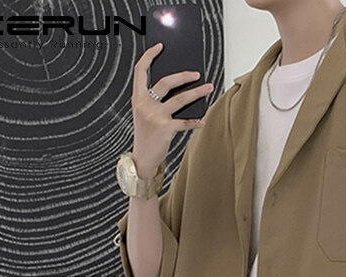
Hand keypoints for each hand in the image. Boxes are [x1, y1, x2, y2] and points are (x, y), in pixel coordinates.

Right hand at [130, 42, 214, 176]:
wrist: (142, 159)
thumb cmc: (146, 136)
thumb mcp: (144, 114)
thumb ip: (154, 100)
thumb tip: (177, 88)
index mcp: (138, 98)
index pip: (140, 71)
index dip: (149, 56)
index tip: (160, 47)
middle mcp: (145, 105)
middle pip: (166, 82)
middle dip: (184, 75)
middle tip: (196, 73)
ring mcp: (155, 116)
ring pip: (179, 99)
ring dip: (196, 93)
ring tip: (208, 88)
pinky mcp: (165, 129)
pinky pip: (184, 122)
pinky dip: (195, 121)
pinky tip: (202, 121)